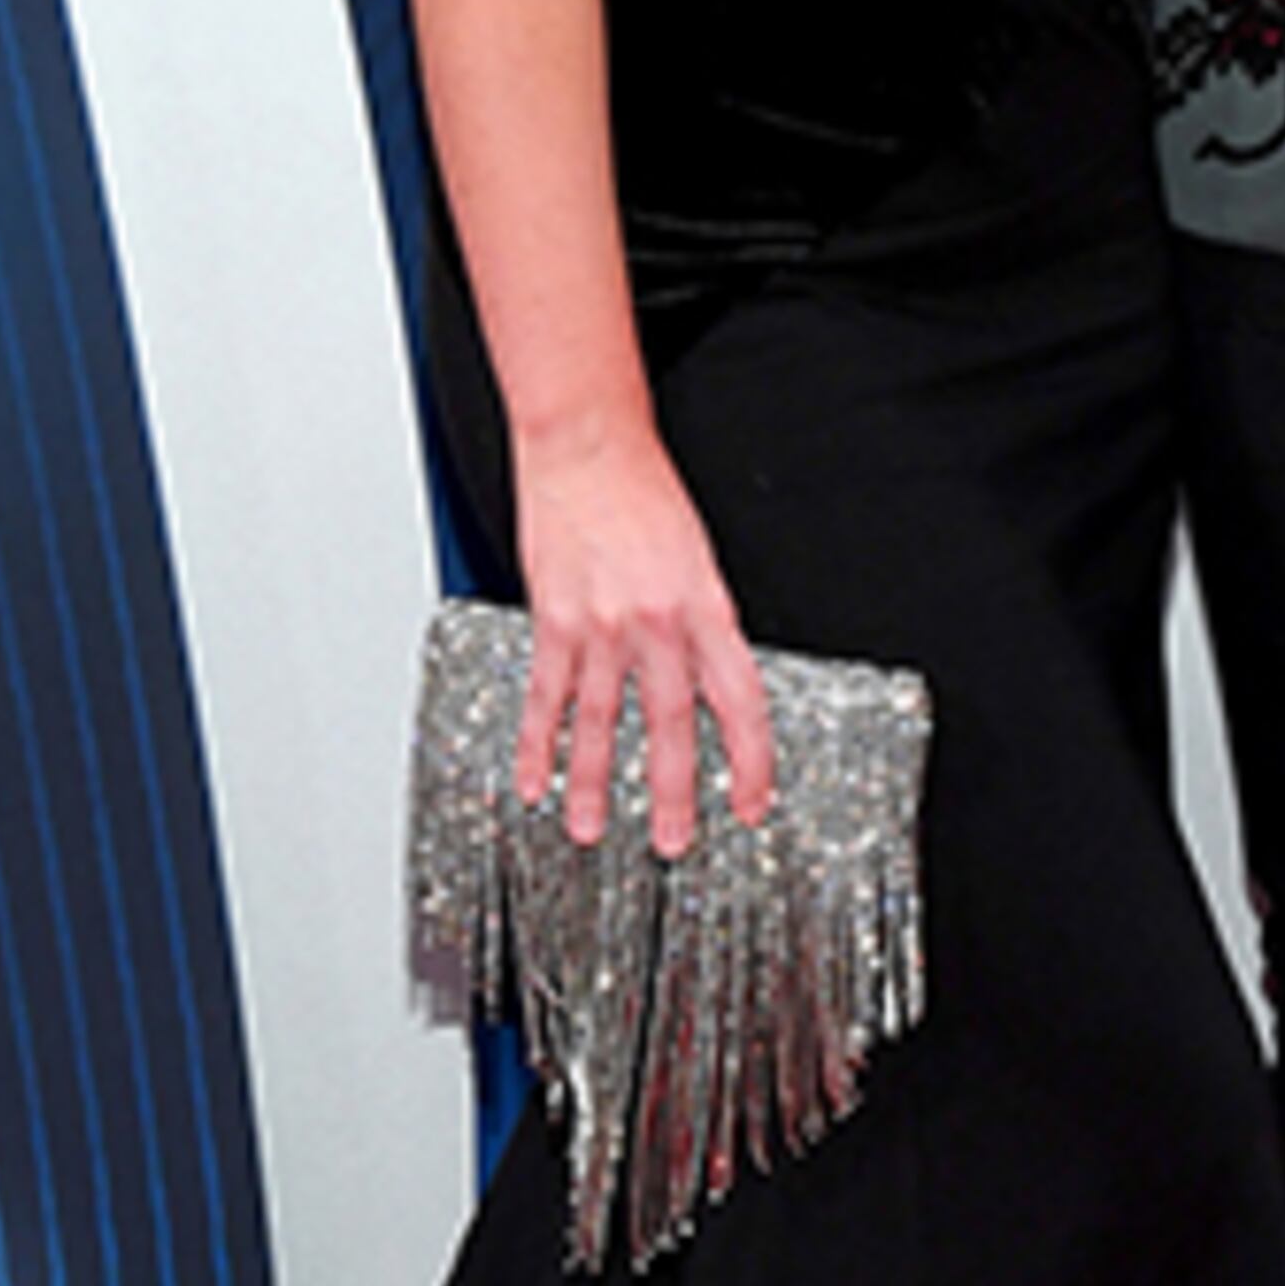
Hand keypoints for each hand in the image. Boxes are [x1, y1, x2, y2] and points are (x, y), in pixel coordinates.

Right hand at [513, 419, 776, 856]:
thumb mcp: (699, 558)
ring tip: (590, 829)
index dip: (751, 760)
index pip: (741, 701)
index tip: (752, 801)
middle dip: (672, 792)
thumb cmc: (644, 491)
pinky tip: (532, 778)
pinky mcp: (555, 619)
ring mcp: (602, 624)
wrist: (587, 445)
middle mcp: (658, 622)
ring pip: (601, 722)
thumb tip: (710, 683)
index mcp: (707, 607)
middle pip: (671, 724)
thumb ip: (704, 623)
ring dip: (594, 783)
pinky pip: (546, 694)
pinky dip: (537, 742)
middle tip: (672, 840)